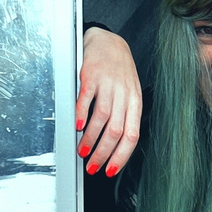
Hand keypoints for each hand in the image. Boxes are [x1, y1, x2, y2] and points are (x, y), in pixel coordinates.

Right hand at [76, 26, 141, 177]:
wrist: (108, 41)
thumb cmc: (118, 71)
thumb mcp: (128, 93)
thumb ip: (124, 115)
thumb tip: (114, 145)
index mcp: (134, 102)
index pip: (131, 135)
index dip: (121, 156)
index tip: (110, 170)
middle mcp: (123, 94)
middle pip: (116, 131)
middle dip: (103, 153)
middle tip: (92, 166)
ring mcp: (108, 85)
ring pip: (102, 119)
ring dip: (90, 139)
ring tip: (82, 151)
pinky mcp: (91, 76)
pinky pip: (87, 100)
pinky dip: (81, 115)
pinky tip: (76, 127)